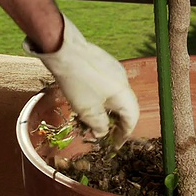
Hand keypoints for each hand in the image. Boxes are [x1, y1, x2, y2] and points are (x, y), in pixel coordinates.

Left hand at [24, 15, 138, 148]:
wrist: (64, 50)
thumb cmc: (77, 82)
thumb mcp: (87, 110)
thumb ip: (99, 125)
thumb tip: (102, 132)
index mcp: (124, 94)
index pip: (131, 119)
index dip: (123, 135)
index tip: (115, 145)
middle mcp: (124, 81)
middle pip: (126, 107)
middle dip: (116, 123)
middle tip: (105, 134)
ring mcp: (115, 70)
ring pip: (116, 96)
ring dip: (108, 110)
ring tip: (94, 120)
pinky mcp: (104, 63)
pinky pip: (109, 85)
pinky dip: (103, 97)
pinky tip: (89, 100)